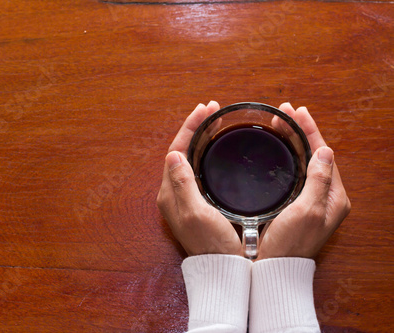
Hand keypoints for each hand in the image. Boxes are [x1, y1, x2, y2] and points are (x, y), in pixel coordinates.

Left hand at [156, 101, 242, 255]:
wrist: (222, 269)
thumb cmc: (212, 244)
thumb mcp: (196, 213)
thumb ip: (183, 184)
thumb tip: (173, 154)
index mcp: (170, 192)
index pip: (176, 150)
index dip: (190, 128)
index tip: (205, 110)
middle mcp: (174, 192)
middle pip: (181, 151)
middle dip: (194, 128)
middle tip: (212, 110)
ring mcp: (185, 197)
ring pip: (189, 158)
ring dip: (200, 138)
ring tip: (214, 122)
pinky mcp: (198, 202)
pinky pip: (198, 169)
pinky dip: (206, 153)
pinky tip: (217, 149)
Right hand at [257, 103, 351, 259]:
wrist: (275, 267)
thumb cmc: (290, 243)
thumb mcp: (308, 210)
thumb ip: (318, 180)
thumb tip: (325, 151)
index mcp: (334, 196)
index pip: (324, 154)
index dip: (310, 131)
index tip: (297, 112)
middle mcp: (325, 195)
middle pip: (315, 154)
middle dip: (300, 132)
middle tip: (284, 113)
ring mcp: (310, 199)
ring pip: (304, 161)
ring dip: (293, 141)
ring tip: (279, 124)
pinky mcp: (295, 204)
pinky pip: (294, 172)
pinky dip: (286, 156)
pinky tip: (276, 149)